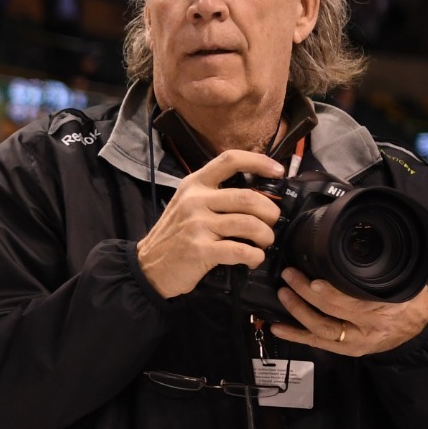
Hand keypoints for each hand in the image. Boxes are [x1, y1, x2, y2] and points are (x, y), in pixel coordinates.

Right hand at [135, 149, 285, 298]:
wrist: (149, 267)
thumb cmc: (175, 237)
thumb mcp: (187, 206)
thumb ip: (215, 196)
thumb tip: (259, 196)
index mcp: (194, 185)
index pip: (229, 160)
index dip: (259, 162)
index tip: (278, 172)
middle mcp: (195, 201)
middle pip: (248, 197)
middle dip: (270, 213)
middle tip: (271, 224)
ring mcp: (196, 225)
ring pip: (249, 224)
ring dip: (266, 236)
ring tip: (263, 243)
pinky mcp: (200, 250)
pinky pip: (241, 250)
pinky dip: (255, 256)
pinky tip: (252, 259)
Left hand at [270, 268, 427, 356]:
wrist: (419, 328)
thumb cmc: (410, 300)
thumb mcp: (404, 283)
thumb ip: (380, 272)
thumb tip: (352, 248)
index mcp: (385, 311)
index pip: (353, 303)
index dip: (331, 293)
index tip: (314, 282)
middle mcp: (369, 330)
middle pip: (332, 314)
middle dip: (306, 296)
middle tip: (290, 277)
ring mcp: (356, 343)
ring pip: (321, 331)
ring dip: (298, 312)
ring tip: (283, 294)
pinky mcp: (346, 349)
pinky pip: (318, 343)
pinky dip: (296, 335)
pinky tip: (278, 328)